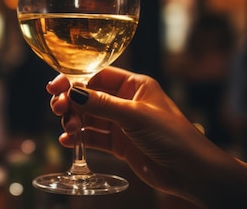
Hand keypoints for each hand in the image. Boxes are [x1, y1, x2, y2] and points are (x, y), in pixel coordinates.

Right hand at [47, 67, 233, 204]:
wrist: (190, 170)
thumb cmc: (172, 135)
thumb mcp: (134, 115)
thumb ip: (102, 104)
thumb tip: (73, 92)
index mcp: (135, 86)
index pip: (98, 75)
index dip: (75, 80)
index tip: (56, 86)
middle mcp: (126, 102)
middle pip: (89, 96)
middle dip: (71, 101)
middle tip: (57, 108)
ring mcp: (122, 124)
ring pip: (88, 117)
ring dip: (74, 121)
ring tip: (67, 129)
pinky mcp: (119, 144)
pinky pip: (93, 137)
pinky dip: (79, 138)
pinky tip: (69, 141)